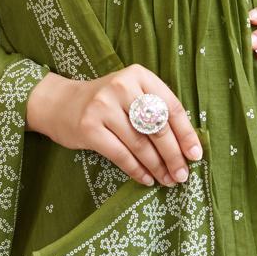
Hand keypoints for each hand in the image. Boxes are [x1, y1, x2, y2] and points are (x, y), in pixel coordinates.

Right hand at [25, 65, 203, 187]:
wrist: (60, 103)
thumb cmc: (105, 102)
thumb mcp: (131, 94)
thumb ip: (155, 111)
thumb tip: (187, 146)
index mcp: (138, 75)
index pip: (170, 107)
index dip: (186, 134)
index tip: (196, 155)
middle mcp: (121, 86)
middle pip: (157, 127)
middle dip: (173, 155)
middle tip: (183, 175)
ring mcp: (103, 106)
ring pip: (140, 144)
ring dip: (157, 167)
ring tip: (168, 180)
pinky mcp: (89, 127)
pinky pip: (121, 155)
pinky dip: (137, 170)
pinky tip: (147, 179)